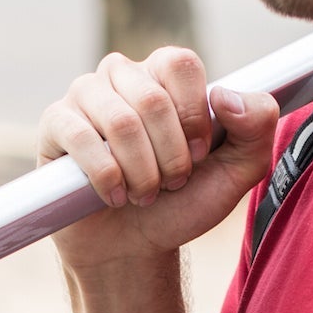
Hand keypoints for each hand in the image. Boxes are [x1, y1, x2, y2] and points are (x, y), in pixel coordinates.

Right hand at [39, 47, 278, 273]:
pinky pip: (80, 137)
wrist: (133, 247)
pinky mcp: (56, 124)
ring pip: (120, 121)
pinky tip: (112, 197)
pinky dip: (106, 177)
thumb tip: (225, 95)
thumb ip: (257, 129)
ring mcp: (85, 95)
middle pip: (152, 99)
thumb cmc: (182, 203)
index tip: (199, 155)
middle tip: (170, 183)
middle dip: (170, 157)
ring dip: (141, 172)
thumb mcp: (236, 173)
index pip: (181, 64)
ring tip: (142, 193)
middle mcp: (123, 74)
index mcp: (165, 74)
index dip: (194, 118)